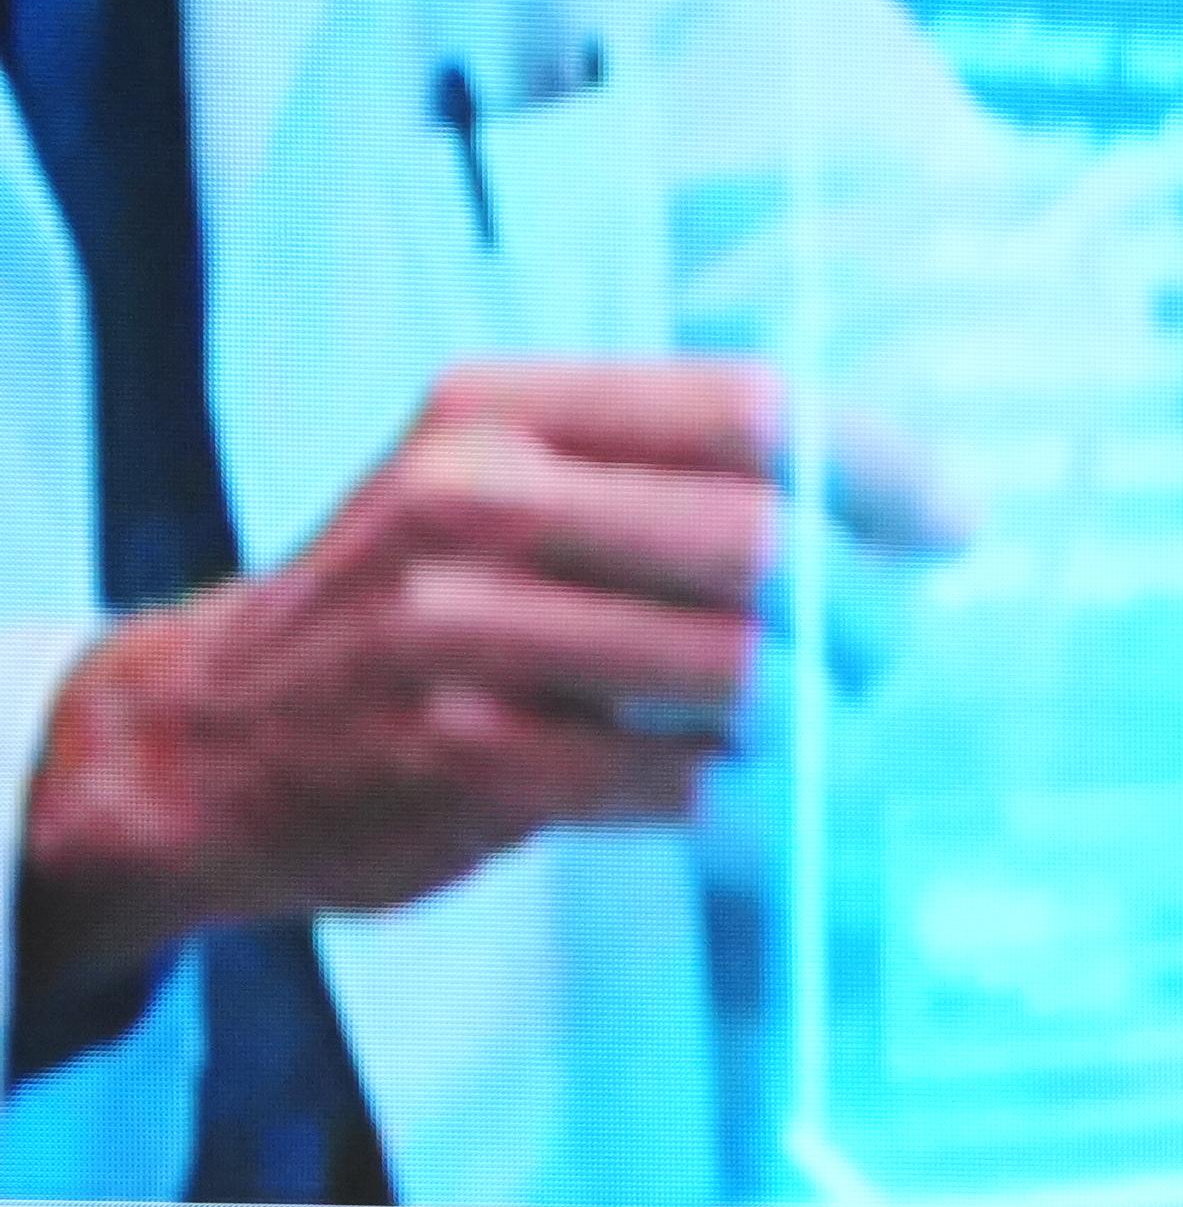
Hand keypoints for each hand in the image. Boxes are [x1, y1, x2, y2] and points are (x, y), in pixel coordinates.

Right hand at [14, 359, 959, 997]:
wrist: (207, 739)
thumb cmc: (407, 613)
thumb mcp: (497, 486)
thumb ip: (661, 475)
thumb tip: (893, 507)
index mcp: (498, 409)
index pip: (743, 409)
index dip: (875, 466)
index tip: (951, 521)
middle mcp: (472, 499)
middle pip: (759, 538)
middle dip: (867, 609)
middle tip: (890, 652)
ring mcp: (459, 631)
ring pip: (734, 665)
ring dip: (822, 711)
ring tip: (831, 728)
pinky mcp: (467, 759)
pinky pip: (679, 779)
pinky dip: (747, 797)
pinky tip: (753, 798)